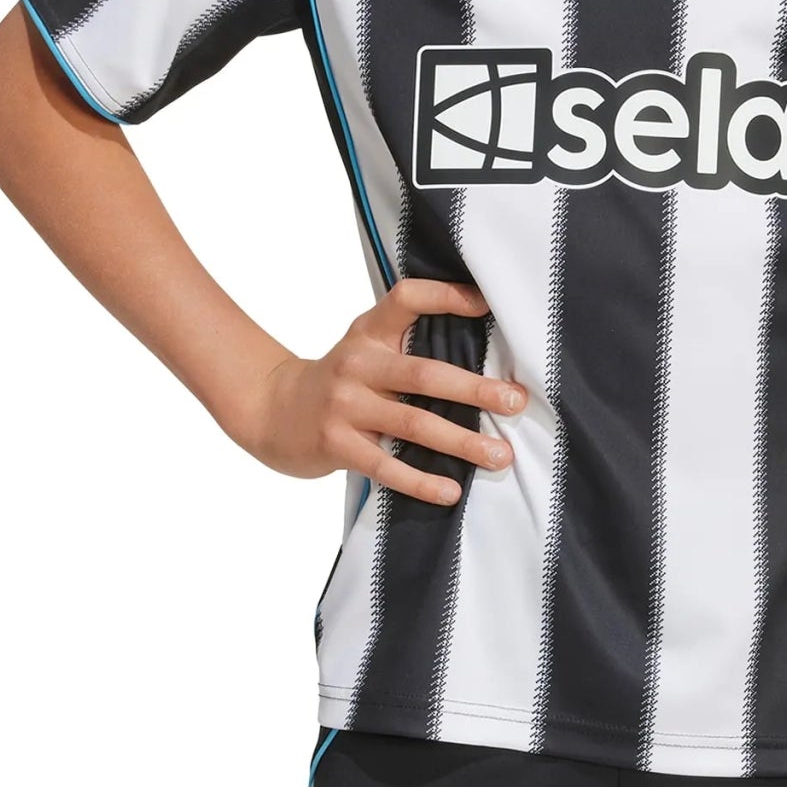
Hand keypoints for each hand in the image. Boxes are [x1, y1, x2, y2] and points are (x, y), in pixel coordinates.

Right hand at [238, 277, 527, 501]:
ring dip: (463, 441)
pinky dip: (421, 480)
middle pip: (424, 374)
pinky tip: (451, 490)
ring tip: (500, 455)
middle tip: (516, 401)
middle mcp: (358, 364)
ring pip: (414, 423)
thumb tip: (481, 352)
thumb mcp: (365, 346)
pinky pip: (386, 466)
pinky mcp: (336, 444)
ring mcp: (345, 405)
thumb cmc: (339, 379)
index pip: (408, 298)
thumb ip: (408, 343)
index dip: (446, 296)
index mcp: (369, 331)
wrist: (270, 409)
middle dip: (476, 389)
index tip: (486, 304)